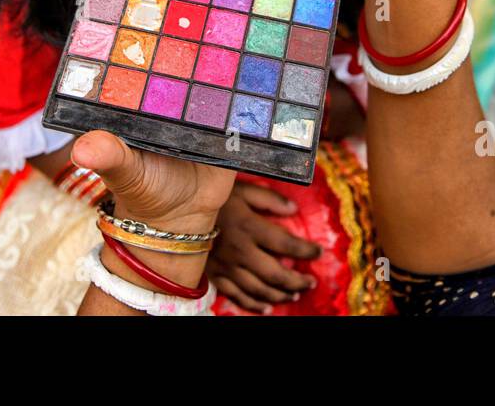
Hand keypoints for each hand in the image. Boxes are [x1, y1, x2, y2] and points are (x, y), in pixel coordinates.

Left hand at [70, 0, 247, 235]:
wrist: (185, 218)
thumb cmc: (144, 191)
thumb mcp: (125, 172)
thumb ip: (110, 157)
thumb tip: (86, 149)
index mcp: (132, 72)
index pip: (124, 15)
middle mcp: (165, 63)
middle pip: (171, 2)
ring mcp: (198, 71)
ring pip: (210, 15)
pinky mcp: (229, 86)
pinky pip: (242, 47)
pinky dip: (253, 20)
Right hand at [208, 182, 321, 312]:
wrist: (174, 209)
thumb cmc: (211, 197)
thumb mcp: (241, 189)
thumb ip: (269, 199)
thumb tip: (294, 210)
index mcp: (248, 227)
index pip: (285, 244)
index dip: (306, 250)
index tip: (319, 252)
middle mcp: (239, 251)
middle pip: (275, 274)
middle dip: (297, 280)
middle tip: (311, 282)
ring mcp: (225, 267)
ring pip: (258, 289)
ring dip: (280, 294)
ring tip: (295, 294)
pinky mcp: (213, 276)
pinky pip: (236, 296)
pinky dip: (254, 304)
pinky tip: (267, 307)